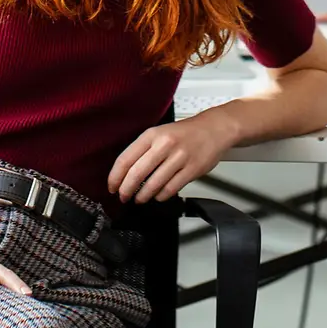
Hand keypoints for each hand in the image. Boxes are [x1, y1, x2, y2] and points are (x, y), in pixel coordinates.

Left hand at [108, 113, 237, 203]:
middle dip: (126, 190)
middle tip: (123, 196)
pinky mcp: (192, 169)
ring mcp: (179, 157)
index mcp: (152, 135)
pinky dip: (161, 196)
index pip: (126, 158)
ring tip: (140, 198)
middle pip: (137, 173)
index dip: (115, 176)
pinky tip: (158, 195)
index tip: (112, 186)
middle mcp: (164, 145)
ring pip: (154, 184)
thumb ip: (144, 150)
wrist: (214, 128)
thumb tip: (125, 172)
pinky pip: (171, 188)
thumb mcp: (160, 133)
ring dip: (143, 196)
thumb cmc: (185, 133)